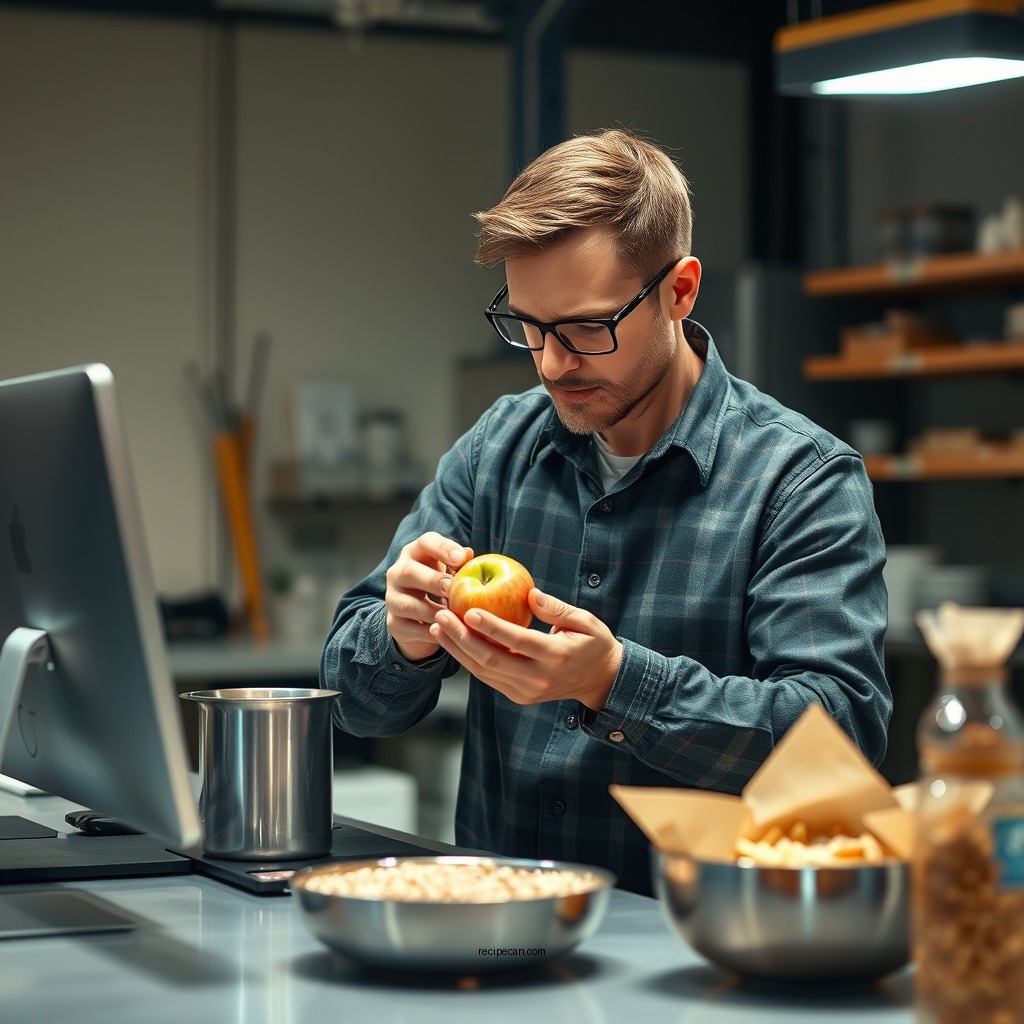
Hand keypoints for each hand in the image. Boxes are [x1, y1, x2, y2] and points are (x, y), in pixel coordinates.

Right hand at [385, 532, 472, 661]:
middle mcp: (398, 573)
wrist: (418, 617)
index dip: (443, 548)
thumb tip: (468, 554)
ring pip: (407, 604)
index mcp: (415, 554)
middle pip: (409, 572)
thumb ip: (460, 563)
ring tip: (451, 615)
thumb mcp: (450, 570)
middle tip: (452, 589)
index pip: (425, 542)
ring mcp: (392, 598)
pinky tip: (445, 631)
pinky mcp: (393, 622)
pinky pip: (410, 628)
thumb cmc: (439, 585)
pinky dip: (429, 631)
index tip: (462, 559)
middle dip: (433, 581)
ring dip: (431, 611)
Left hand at [429, 589, 622, 710]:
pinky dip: (467, 659)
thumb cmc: (593, 644)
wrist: (600, 681)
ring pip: (484, 671)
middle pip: (492, 659)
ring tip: (438, 626)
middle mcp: (539, 678)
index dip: (491, 627)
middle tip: (441, 615)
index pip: (518, 641)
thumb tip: (530, 594)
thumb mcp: (586, 622)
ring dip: (458, 649)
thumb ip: (558, 609)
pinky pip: (488, 677)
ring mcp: (526, 691)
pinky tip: (453, 641)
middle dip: (462, 638)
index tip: (468, 610)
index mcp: (557, 657)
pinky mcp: (518, 696)